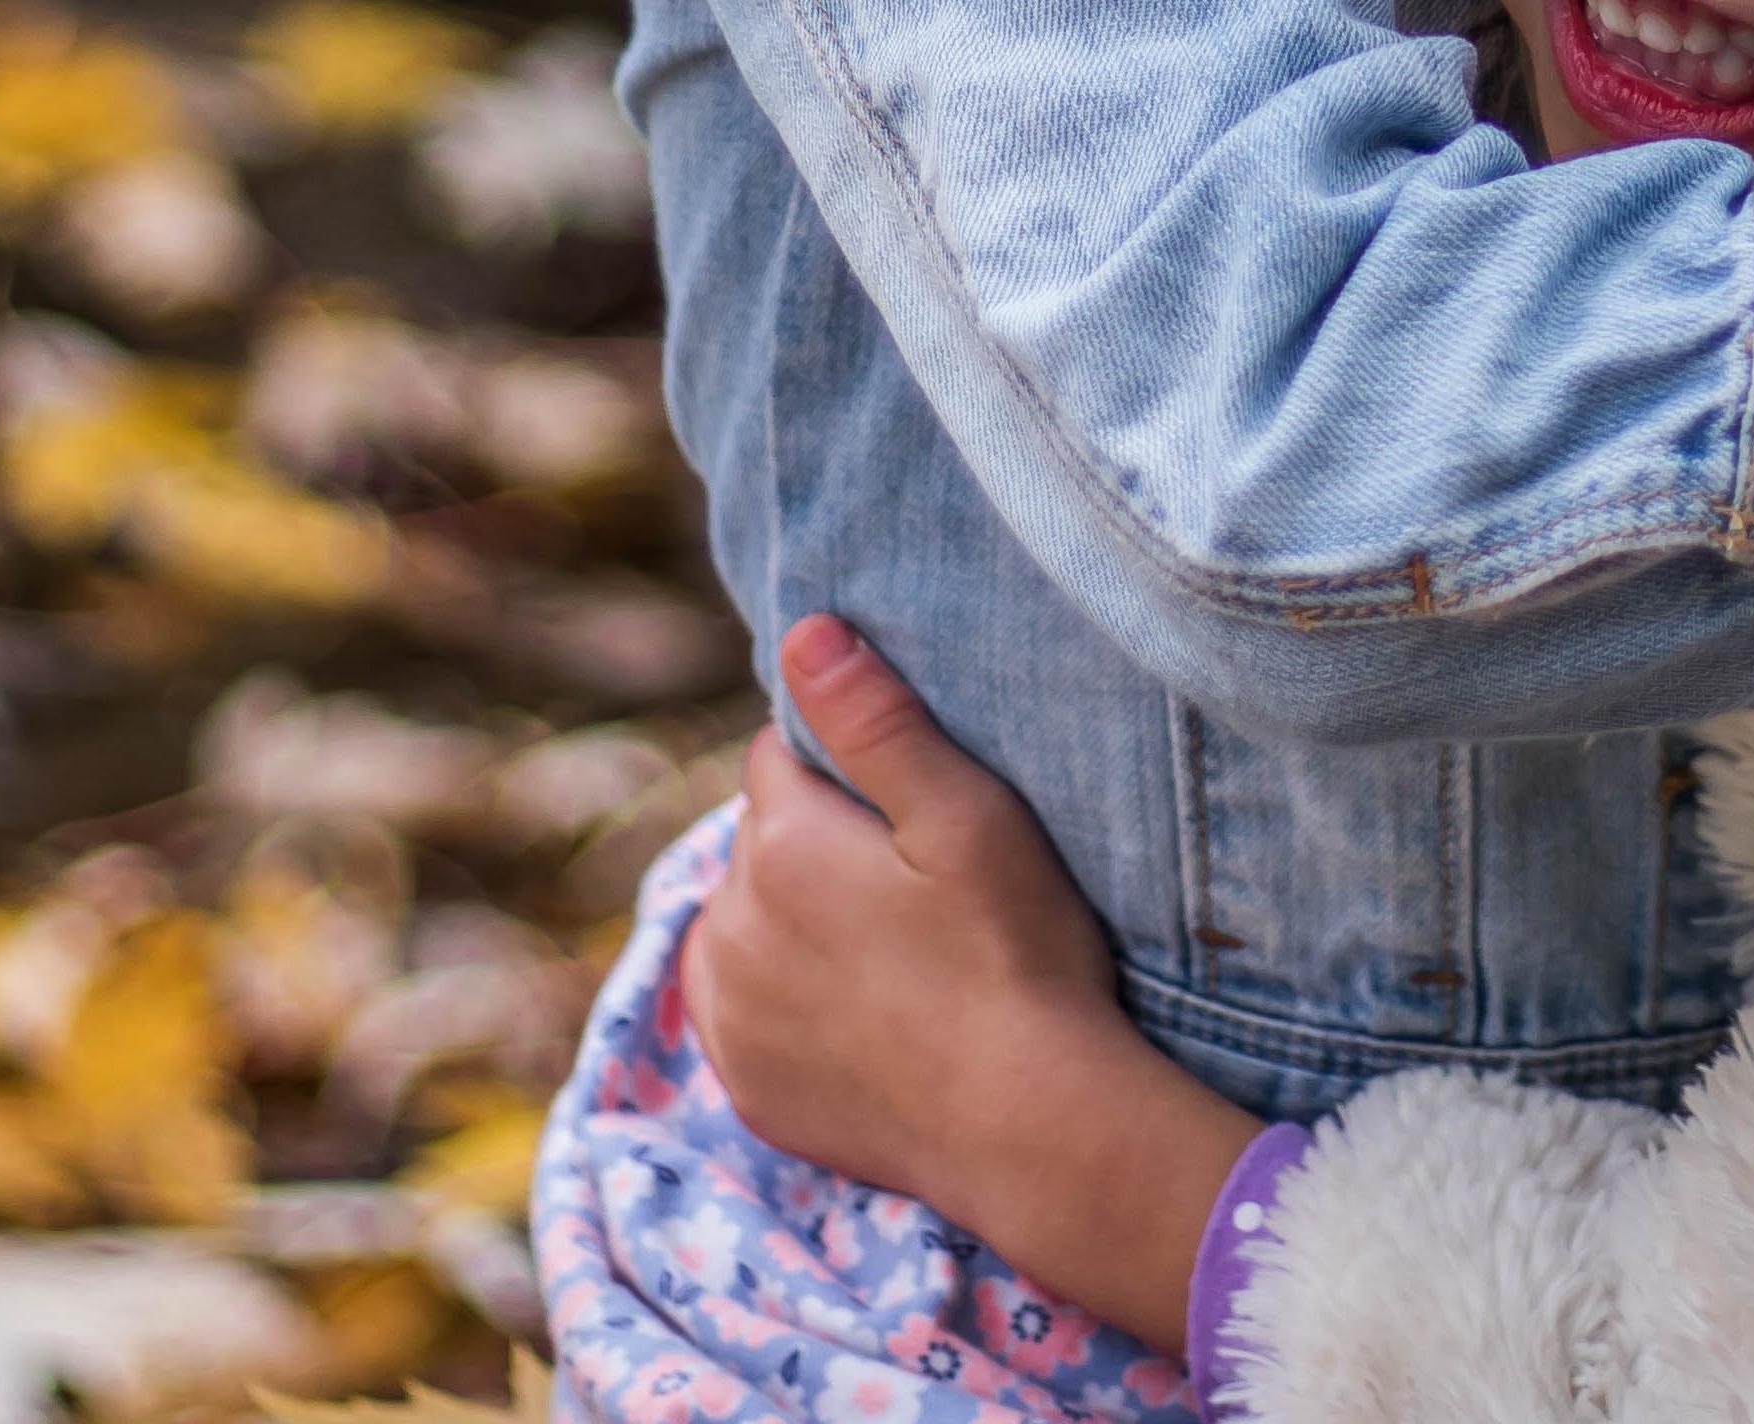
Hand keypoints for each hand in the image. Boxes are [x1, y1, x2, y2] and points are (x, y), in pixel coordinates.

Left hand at [682, 616, 1258, 1347]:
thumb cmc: (1013, 950)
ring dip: (790, 915)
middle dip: (816, 839)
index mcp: (779, 845)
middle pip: (759, 839)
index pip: (779, 756)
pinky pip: (741, 1005)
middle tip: (914, 878)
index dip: (845, 763)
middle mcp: (727, 927)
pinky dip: (781, 993)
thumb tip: (801, 631)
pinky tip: (858, 1005)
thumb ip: (875, 720)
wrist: (1026, 1122)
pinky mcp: (746, 1086)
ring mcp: (729, 1017)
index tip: (909, 802)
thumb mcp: (966, 813)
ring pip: (742, 921)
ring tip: (892, 943)